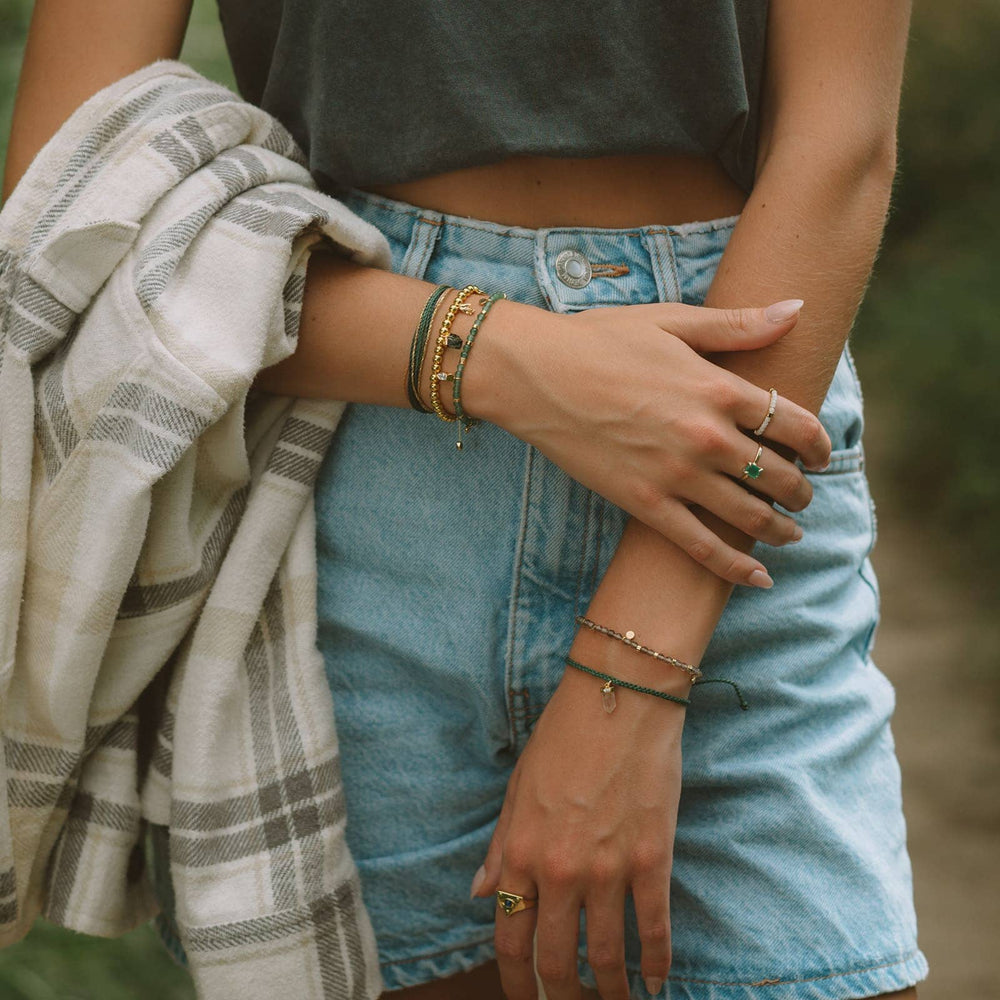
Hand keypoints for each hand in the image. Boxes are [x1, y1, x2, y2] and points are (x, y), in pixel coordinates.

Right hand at [465, 298, 831, 586]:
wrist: (536, 374)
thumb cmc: (600, 340)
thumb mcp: (671, 321)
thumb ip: (737, 325)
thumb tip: (797, 308)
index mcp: (718, 388)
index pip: (794, 424)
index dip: (819, 444)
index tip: (822, 453)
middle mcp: (706, 436)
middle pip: (779, 475)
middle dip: (802, 491)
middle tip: (803, 496)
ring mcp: (676, 474)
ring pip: (749, 515)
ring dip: (780, 529)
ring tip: (789, 533)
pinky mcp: (645, 502)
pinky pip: (701, 545)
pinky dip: (735, 567)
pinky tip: (760, 578)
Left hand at [470, 662, 684, 999]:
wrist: (620, 700)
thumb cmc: (563, 736)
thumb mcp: (518, 787)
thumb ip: (501, 846)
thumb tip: (479, 891)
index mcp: (522, 851)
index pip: (510, 937)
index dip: (516, 981)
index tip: (526, 998)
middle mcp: (561, 870)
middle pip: (557, 959)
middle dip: (563, 996)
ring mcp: (609, 869)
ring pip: (608, 955)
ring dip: (610, 992)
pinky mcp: (652, 860)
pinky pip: (655, 928)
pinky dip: (656, 963)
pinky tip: (656, 982)